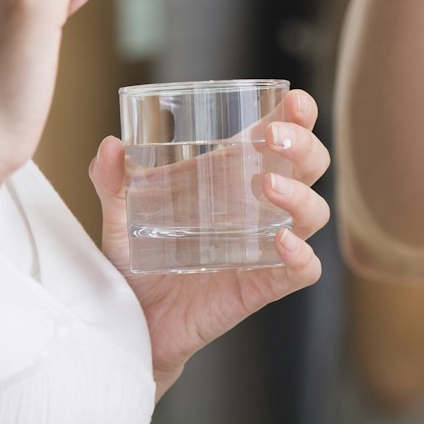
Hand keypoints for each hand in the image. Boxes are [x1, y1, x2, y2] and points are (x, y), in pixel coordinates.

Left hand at [89, 89, 331, 395]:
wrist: (132, 322)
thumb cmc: (136, 261)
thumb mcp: (120, 215)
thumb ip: (111, 181)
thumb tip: (110, 146)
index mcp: (232, 175)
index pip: (281, 133)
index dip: (298, 114)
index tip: (295, 100)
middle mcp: (259, 206)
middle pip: (310, 165)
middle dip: (304, 144)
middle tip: (275, 137)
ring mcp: (266, 246)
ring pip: (314, 212)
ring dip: (301, 194)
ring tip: (270, 185)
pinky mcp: (263, 284)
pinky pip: (303, 269)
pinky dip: (300, 254)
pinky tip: (281, 242)